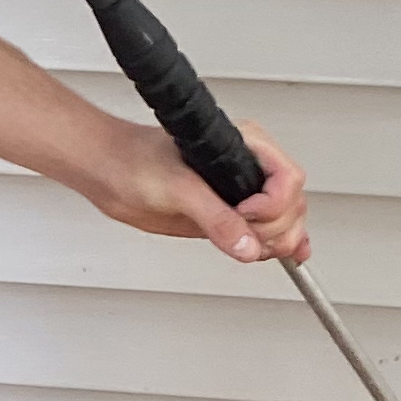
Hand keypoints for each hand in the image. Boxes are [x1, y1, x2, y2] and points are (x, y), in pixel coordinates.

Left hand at [89, 116, 310, 266]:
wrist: (108, 171)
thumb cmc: (134, 160)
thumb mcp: (177, 188)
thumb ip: (214, 218)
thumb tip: (246, 246)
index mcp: (244, 145)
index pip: (287, 177)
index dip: (274, 204)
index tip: (245, 215)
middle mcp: (246, 167)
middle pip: (292, 203)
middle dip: (278, 227)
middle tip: (248, 238)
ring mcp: (238, 193)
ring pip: (285, 219)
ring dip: (279, 240)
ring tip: (254, 249)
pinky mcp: (227, 215)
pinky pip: (266, 230)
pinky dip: (281, 243)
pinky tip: (292, 255)